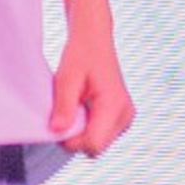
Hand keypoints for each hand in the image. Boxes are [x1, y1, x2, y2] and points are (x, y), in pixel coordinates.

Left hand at [48, 21, 134, 158]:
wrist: (95, 37)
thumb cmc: (82, 53)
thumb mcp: (67, 77)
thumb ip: (64, 106)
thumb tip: (57, 131)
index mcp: (115, 105)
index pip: (93, 145)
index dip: (72, 139)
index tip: (62, 120)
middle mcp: (125, 114)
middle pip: (96, 147)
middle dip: (77, 136)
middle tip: (68, 110)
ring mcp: (126, 117)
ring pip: (98, 143)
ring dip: (83, 131)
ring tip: (77, 105)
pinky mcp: (122, 117)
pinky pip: (102, 134)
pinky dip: (89, 126)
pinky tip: (84, 107)